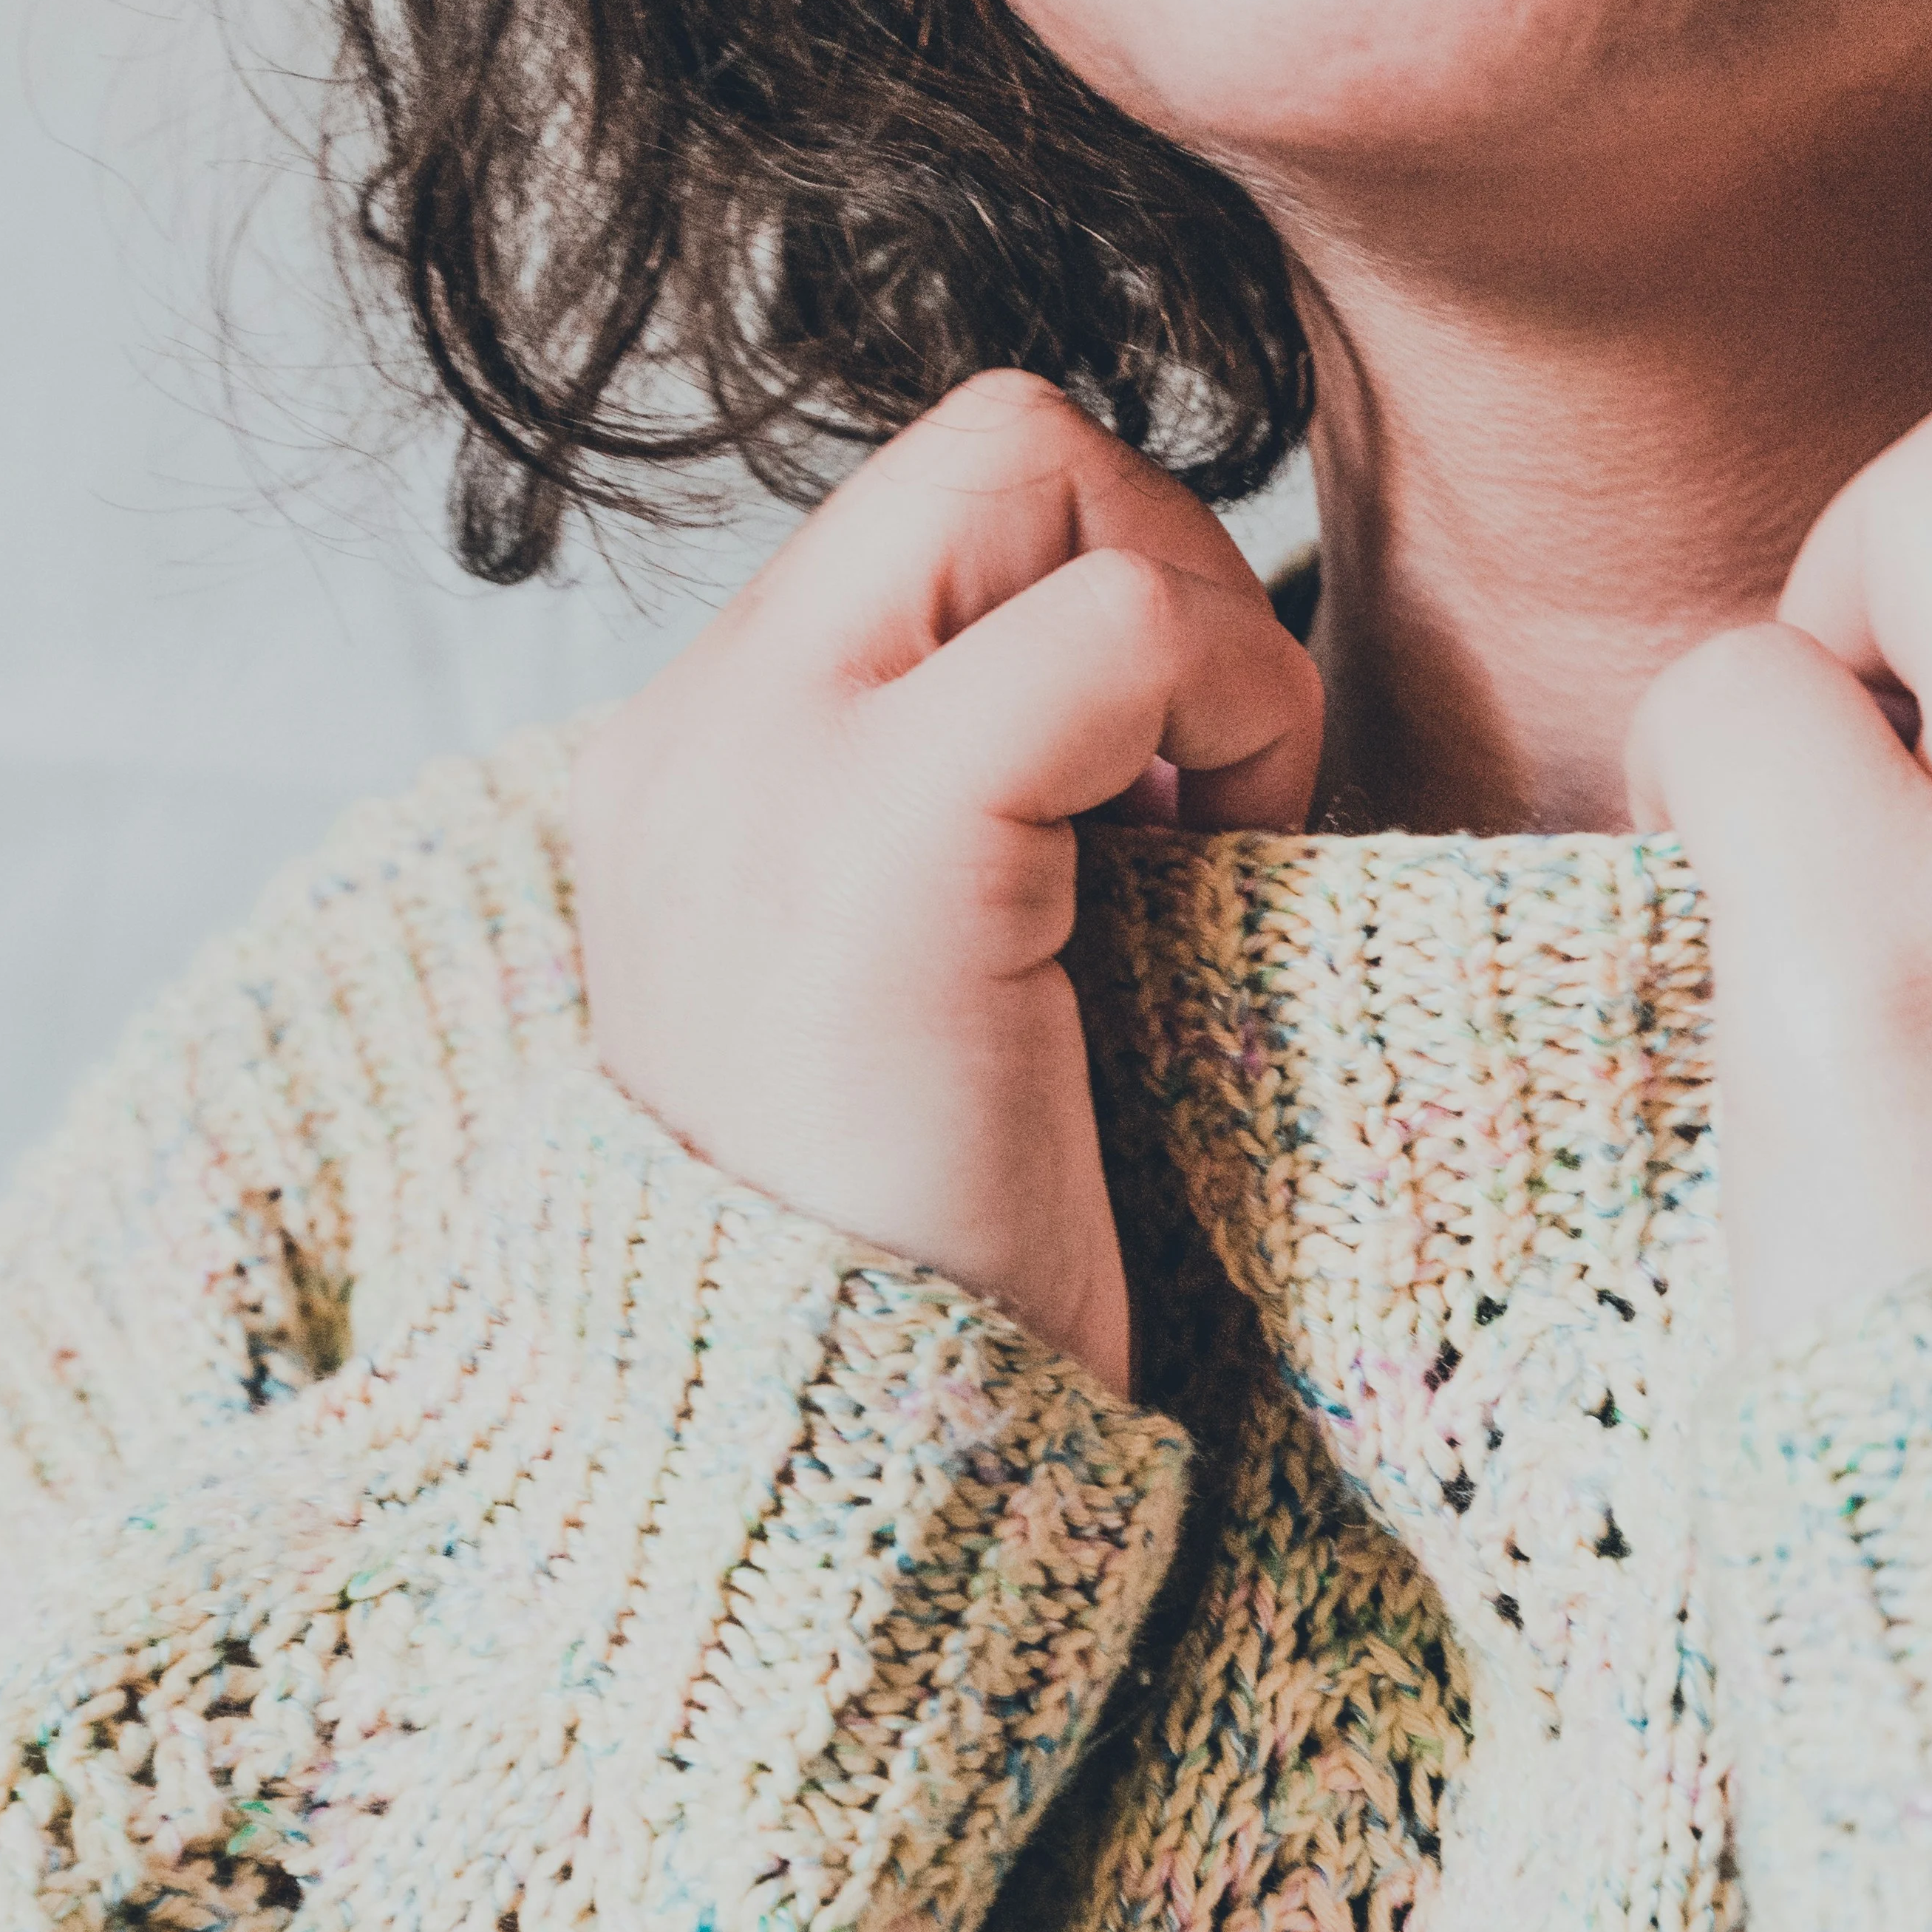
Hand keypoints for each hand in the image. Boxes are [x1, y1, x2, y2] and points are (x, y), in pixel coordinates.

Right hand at [569, 370, 1323, 1396]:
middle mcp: (703, 737)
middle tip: (1206, 802)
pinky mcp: (881, 835)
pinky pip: (1117, 627)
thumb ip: (993, 839)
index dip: (1102, 607)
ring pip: (1037, 466)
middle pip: (987, 441)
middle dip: (1159, 571)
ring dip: (1195, 634)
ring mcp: (766, 766)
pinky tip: (1218, 875)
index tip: (1161, 819)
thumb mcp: (941, 1014)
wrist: (836, 1490)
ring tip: (1199, 852)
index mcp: (708, 777)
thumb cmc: (944, 1292)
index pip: (937, 525)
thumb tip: (1160, 734)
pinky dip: (1228, 712)